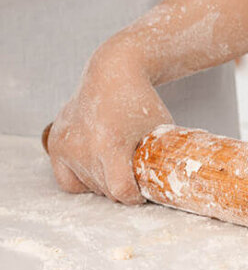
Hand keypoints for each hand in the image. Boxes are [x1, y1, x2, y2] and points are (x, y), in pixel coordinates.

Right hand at [47, 45, 171, 203]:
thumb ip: (161, 158)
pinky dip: (82, 179)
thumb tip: (170, 184)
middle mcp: (83, 147)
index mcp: (110, 144)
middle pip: (104, 189)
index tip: (142, 193)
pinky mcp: (56, 144)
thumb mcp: (159, 129)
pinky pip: (67, 179)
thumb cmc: (141, 101)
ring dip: (103, 182)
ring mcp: (66, 146)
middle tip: (133, 173)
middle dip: (121, 187)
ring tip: (118, 161)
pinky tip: (97, 166)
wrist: (113, 73)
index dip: (134, 196)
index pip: (120, 190)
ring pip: (87, 185)